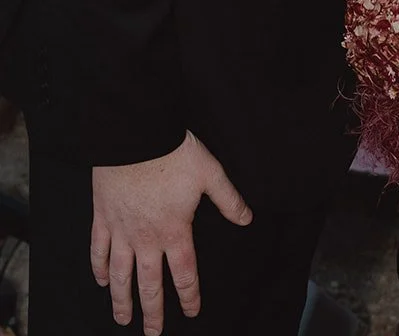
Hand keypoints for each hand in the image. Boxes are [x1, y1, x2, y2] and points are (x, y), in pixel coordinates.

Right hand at [90, 130, 251, 334]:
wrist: (136, 135)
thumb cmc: (174, 153)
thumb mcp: (210, 173)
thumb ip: (228, 200)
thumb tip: (246, 218)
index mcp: (176, 231)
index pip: (184, 273)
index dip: (189, 295)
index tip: (192, 311)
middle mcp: (147, 239)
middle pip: (150, 284)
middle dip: (153, 311)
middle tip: (153, 333)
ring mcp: (122, 231)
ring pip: (121, 275)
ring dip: (122, 300)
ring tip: (123, 319)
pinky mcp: (103, 218)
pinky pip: (99, 251)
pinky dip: (99, 269)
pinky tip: (102, 281)